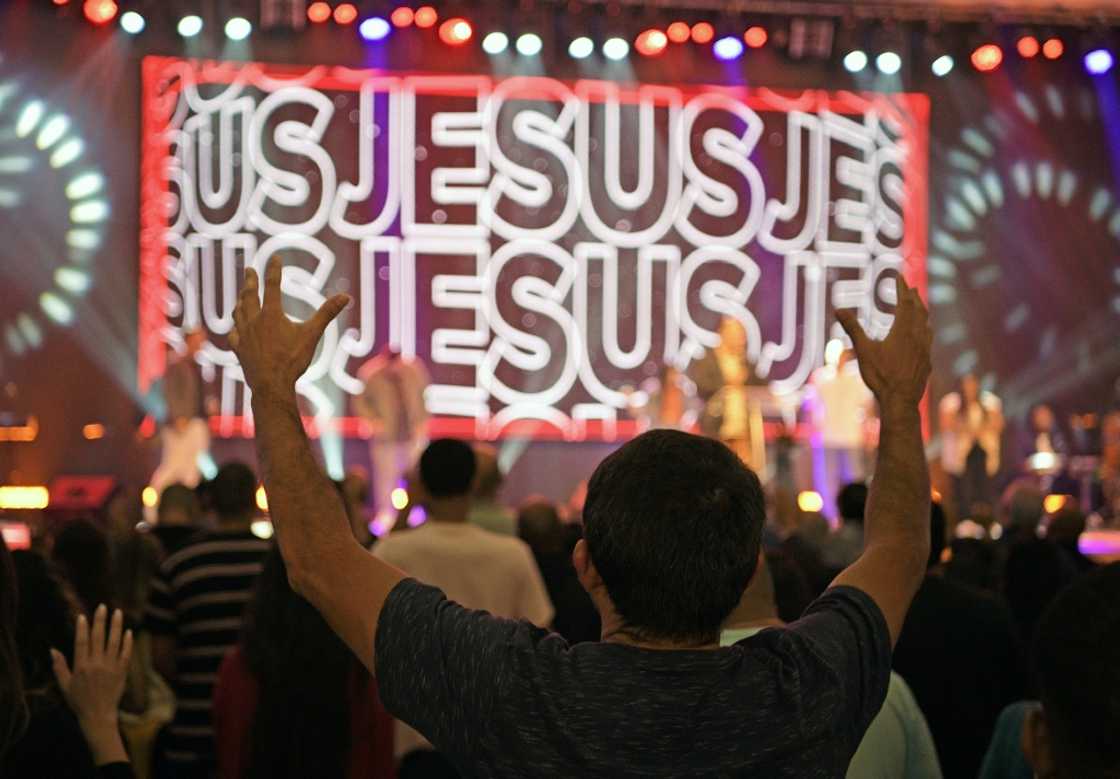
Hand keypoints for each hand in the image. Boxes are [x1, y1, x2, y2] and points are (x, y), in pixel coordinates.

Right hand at [51, 605, 132, 763]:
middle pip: (99, 638)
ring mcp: (111, 667)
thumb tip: (52, 650)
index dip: (82, 628)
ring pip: (114, 642)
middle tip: (102, 606)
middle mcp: (96, 665)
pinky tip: (128, 631)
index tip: (83, 615)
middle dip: (100, 620)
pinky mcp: (122, 671)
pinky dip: (127, 642)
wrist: (98, 715)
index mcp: (81, 667)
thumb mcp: (64, 685)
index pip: (82, 642)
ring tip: (117, 612)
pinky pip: (126, 653)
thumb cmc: (79, 701)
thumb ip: (59, 666)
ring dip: (116, 626)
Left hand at [230, 256, 349, 399]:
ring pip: (239, 312)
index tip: (275, 257)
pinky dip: (236, 328)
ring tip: (241, 297)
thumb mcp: (312, 334)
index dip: (274, 269)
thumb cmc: (292, 360)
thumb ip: (327, 313)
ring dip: (241, 301)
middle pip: (249, 295)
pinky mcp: (238, 349)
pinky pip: (234, 334)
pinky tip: (236, 330)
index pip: (272, 284)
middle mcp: (254, 321)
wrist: (271, 385)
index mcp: (271, 314)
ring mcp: (243, 335)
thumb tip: (346, 297)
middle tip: (249, 270)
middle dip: (250, 280)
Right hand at [837, 275, 931, 409]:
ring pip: (926, 325)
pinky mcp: (926, 363)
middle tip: (911, 288)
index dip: (901, 288)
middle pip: (919, 311)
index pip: (904, 303)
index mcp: (903, 331)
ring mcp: (925, 350)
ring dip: (922, 313)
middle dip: (914, 297)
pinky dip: (924, 331)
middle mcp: (917, 337)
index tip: (900, 276)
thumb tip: (838, 309)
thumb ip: (852, 328)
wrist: (900, 401)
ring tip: (919, 309)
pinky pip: (928, 341)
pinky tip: (922, 337)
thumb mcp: (863, 350)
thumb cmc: (881, 375)